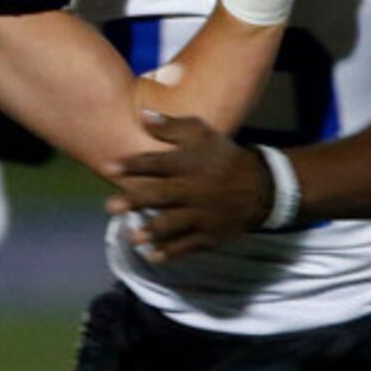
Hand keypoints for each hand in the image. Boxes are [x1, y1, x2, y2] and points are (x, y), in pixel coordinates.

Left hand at [107, 114, 272, 260]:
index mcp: (190, 163)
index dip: (133, 165)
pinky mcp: (209, 234)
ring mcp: (202, 214)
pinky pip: (188, 245)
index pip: (158, 162)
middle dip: (136, 201)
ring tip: (132, 237)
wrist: (261, 187)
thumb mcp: (202, 134)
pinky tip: (151, 255)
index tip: (109, 168)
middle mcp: (194, 189)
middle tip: (111, 206)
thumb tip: (143, 115)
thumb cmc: (223, 157)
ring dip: (152, 230)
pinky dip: (170, 252)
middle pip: (161, 195)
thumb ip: (172, 127)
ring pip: (174, 224)